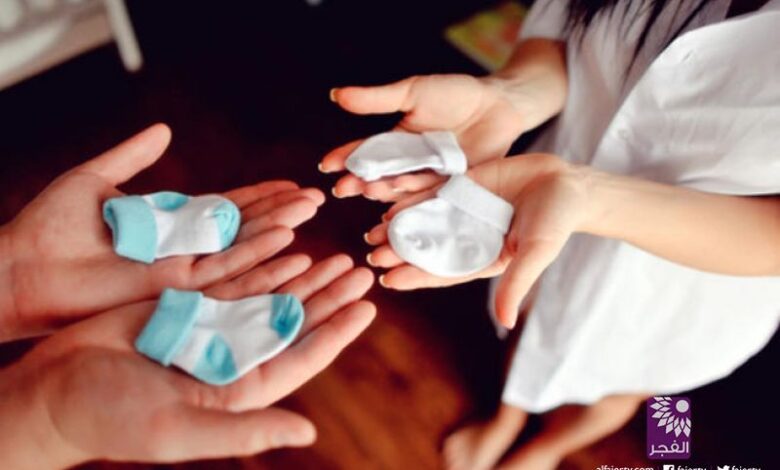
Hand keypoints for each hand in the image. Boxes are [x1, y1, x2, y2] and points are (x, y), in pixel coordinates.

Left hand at [0, 124, 324, 339]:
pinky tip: (289, 245)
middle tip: (316, 197)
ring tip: (311, 213)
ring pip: (243, 250)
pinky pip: (227, 273)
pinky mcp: (176, 289)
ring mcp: (182, 271)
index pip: (226, 208)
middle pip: (244, 229)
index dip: (260, 196)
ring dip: (279, 231)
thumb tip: (163, 130)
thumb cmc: (49, 227)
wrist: (21, 266)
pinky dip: (260, 260)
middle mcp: (183, 250)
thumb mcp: (95, 179)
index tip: (291, 183)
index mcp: (169, 225)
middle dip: (281, 212)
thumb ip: (132, 156)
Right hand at [0, 254, 373, 467]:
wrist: (54, 391)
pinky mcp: (186, 306)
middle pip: (294, 321)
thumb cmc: (113, 418)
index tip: (367, 306)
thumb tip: (308, 431)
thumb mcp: (180, 429)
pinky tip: (288, 247)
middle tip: (361, 269)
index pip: (301, 357)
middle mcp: (232, 358)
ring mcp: (211, 329)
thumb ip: (245, 430)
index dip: (336, 332)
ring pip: (270, 296)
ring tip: (335, 255)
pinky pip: (234, 279)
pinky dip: (262, 263)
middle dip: (329, 296)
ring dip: (304, 276)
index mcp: (239, 390)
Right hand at [320, 74, 525, 200]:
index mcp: (395, 143)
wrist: (499, 104)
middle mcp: (408, 165)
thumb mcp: (413, 93)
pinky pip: (429, 197)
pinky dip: (413, 203)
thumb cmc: (455, 94)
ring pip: (401, 191)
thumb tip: (335, 95)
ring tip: (368, 192)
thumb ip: (376, 99)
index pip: (365, 152)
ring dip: (383, 195)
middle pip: (379, 176)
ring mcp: (428, 179)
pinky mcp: (451, 189)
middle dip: (360, 183)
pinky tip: (398, 205)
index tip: (326, 165)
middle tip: (342, 188)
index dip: (345, 158)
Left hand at [363, 154, 589, 327]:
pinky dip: (412, 194)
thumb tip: (506, 323)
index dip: (416, 276)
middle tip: (373, 256)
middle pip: (428, 245)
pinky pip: (434, 189)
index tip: (389, 281)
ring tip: (372, 232)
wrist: (567, 181)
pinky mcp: (464, 184)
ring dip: (399, 226)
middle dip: (400, 252)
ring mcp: (464, 209)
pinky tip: (390, 199)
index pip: (443, 270)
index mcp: (482, 256)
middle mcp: (468, 235)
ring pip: (425, 218)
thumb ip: (516, 284)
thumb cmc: (556, 222)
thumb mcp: (535, 253)